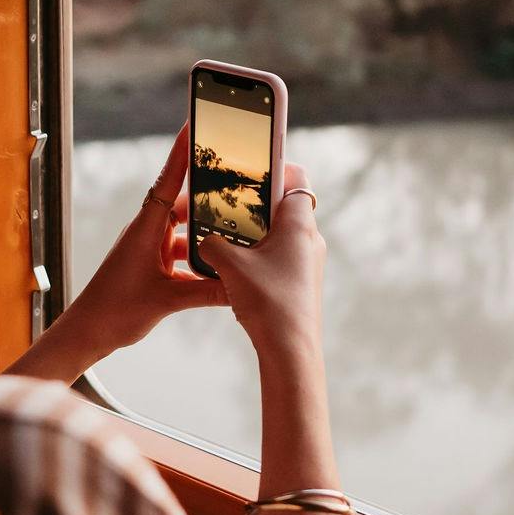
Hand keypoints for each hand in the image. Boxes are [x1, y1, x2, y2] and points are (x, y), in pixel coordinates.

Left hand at [6, 124, 226, 382]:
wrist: (87, 333)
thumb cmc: (114, 312)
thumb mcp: (168, 301)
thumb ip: (206, 292)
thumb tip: (240, 285)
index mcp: (144, 229)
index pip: (168, 182)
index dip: (182, 153)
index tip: (194, 125)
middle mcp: (146, 232)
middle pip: (182, 204)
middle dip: (208, 197)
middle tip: (235, 187)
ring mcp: (147, 248)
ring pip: (183, 231)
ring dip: (204, 233)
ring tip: (234, 233)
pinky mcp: (149, 265)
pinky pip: (179, 252)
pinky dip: (197, 257)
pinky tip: (217, 269)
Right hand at [196, 161, 324, 364]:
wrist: (290, 350)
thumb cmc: (268, 302)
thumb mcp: (229, 265)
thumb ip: (211, 243)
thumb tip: (204, 240)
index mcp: (299, 224)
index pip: (296, 177)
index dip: (275, 165)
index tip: (250, 163)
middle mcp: (309, 239)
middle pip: (283, 205)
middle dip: (254, 201)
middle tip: (226, 201)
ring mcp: (307, 262)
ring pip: (279, 233)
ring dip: (253, 232)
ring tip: (224, 236)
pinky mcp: (300, 282)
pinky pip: (278, 257)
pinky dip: (257, 255)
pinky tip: (234, 268)